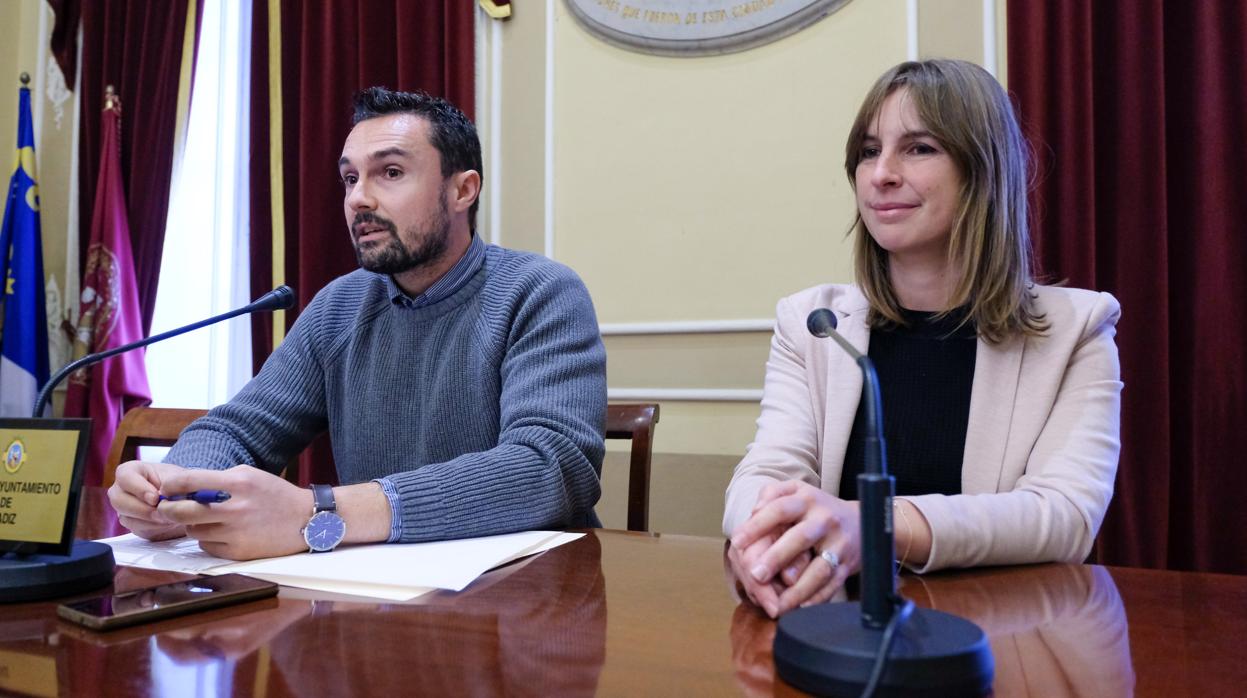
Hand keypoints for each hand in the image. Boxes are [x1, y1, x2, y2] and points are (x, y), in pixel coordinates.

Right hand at [107, 460, 188, 540]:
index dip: (139, 489)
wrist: (184, 498)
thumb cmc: (178, 482)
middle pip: (119, 501)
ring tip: (169, 518)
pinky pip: (136, 529)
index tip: (155, 498)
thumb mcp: (178, 477)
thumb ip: (172, 484)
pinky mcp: (131, 523)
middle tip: (162, 512)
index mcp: (129, 471)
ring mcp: (123, 508)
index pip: (125, 477)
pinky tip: (166, 523)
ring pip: (126, 518)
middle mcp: (120, 489)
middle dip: (143, 509)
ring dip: (149, 521)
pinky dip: (153, 528)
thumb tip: (166, 496)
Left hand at [156, 464, 313, 559]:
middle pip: (183, 512)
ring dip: (192, 526)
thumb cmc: (275, 494)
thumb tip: (185, 486)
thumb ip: (219, 478)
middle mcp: (235, 508)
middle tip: (166, 508)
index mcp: (238, 484)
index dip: (171, 486)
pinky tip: (221, 533)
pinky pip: (207, 547)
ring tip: (204, 520)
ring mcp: (236, 533)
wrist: (306, 520)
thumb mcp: (250, 475)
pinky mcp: (239, 552)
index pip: (190, 481)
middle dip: (169, 509)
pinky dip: (208, 540)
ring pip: (193, 531)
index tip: (166, 489)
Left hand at [730, 480, 860, 615]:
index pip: (779, 509)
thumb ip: (771, 495)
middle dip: (776, 558)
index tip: (737, 543)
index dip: (757, 526)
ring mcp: (839, 543)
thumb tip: (754, 512)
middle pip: (800, 538)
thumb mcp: (796, 492)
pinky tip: (800, 608)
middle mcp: (824, 519)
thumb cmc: (817, 509)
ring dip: (797, 589)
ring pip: (819, 569)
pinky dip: (817, 599)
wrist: (862, 521)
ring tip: (777, 605)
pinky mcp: (848, 564)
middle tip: (755, 575)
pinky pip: (832, 585)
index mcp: (806, 499)